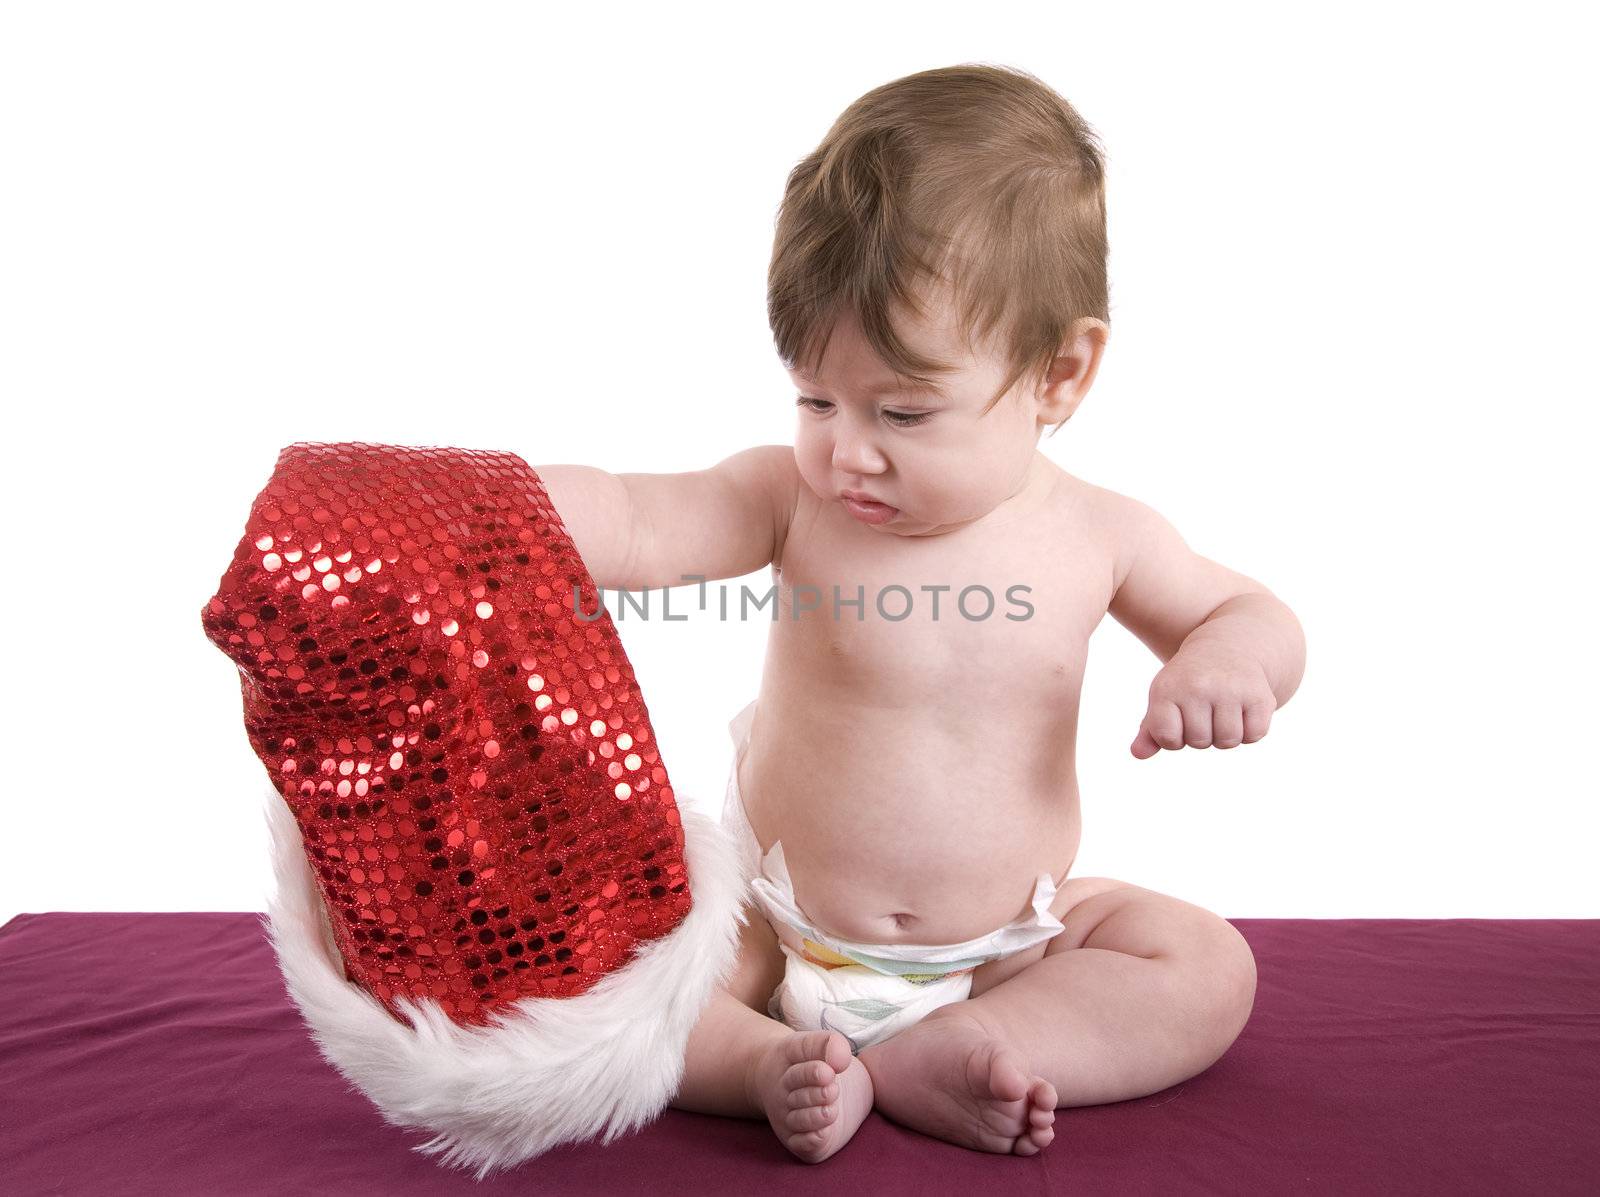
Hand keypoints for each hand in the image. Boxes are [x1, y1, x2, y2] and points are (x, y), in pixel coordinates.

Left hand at [1131, 644, 1275, 757]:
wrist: (1227, 647)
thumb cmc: (1188, 681)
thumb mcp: (1164, 698)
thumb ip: (1151, 730)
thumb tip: (1137, 754)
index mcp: (1168, 689)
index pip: (1168, 738)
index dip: (1174, 738)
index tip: (1178, 721)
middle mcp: (1198, 686)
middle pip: (1200, 742)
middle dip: (1202, 736)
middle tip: (1204, 711)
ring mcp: (1230, 689)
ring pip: (1228, 741)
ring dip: (1225, 735)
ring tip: (1221, 712)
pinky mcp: (1259, 694)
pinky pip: (1254, 735)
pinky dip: (1250, 731)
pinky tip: (1242, 711)